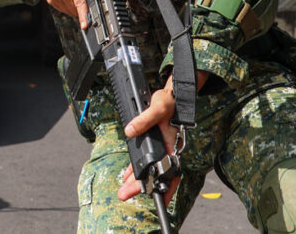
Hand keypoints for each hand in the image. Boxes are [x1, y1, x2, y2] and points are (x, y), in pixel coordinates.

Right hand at [18, 0, 88, 28]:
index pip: (79, 2)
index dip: (83, 15)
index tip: (84, 25)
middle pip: (75, 9)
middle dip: (83, 10)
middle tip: (87, 4)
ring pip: (69, 11)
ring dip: (75, 9)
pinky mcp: (50, 0)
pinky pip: (63, 10)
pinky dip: (68, 8)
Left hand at [118, 85, 179, 204]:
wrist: (171, 97)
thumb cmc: (169, 103)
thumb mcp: (157, 108)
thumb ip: (144, 120)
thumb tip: (130, 130)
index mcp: (172, 146)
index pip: (171, 172)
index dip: (166, 188)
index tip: (158, 199)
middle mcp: (167, 150)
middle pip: (157, 175)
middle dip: (142, 187)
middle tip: (125, 194)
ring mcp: (160, 149)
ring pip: (149, 170)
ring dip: (137, 181)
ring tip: (123, 190)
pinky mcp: (152, 145)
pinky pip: (144, 161)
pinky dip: (135, 169)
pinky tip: (127, 176)